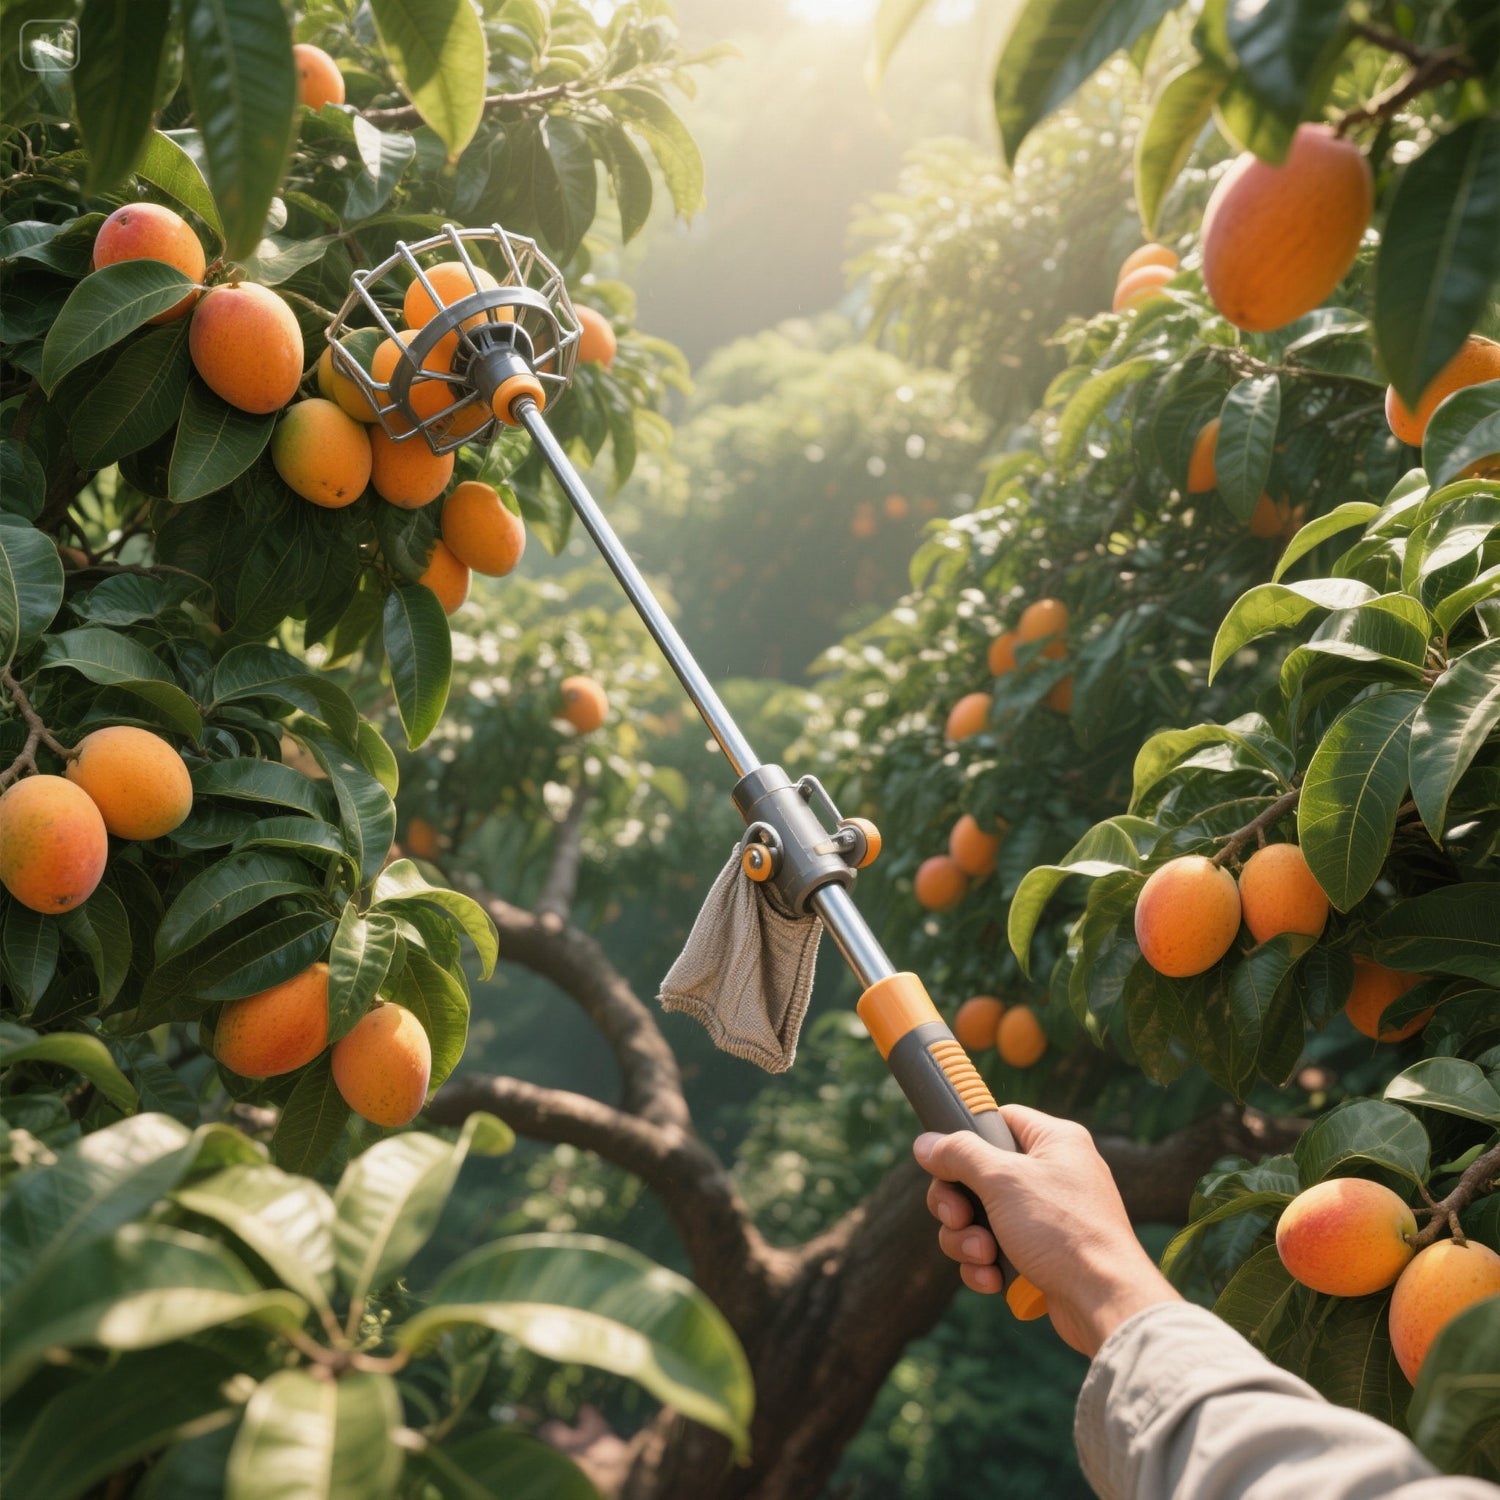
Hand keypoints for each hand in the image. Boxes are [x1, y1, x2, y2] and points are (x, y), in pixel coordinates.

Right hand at [914, 1105, 1181, 1355]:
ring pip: (980, 1216)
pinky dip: (985, 1264)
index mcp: (1054, 1141)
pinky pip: (995, 1249)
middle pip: (977, 1174)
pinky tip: (992, 1279)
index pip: (997, 1120)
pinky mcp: (1042, 1254)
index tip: (942, 1161)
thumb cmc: (1063, 1231)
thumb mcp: (1003, 1180)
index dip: (966, 1139)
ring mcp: (1047, 1216)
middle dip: (957, 1203)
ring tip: (983, 1256)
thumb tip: (925, 1143)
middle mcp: (1052, 1173)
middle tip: (956, 1217)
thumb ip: (959, 1154)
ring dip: (967, 1239)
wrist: (1104, 1302)